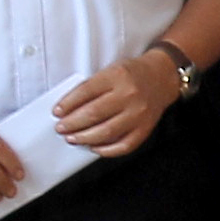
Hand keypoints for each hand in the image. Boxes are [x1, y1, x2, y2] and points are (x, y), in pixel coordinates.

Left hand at [53, 52, 178, 158]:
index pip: (85, 91)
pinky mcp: (145, 128)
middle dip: (72, 123)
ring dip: (84, 138)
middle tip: (61, 128)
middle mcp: (129, 95)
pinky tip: (95, 148)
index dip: (67, 104)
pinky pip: (124, 145)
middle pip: (93, 113)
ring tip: (73, 138)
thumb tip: (69, 107)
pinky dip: (107, 150)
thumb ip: (92, 86)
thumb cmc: (133, 74)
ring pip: (106, 132)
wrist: (162, 78)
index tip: (57, 111)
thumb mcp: (110, 70)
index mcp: (117, 76)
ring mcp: (138, 114)